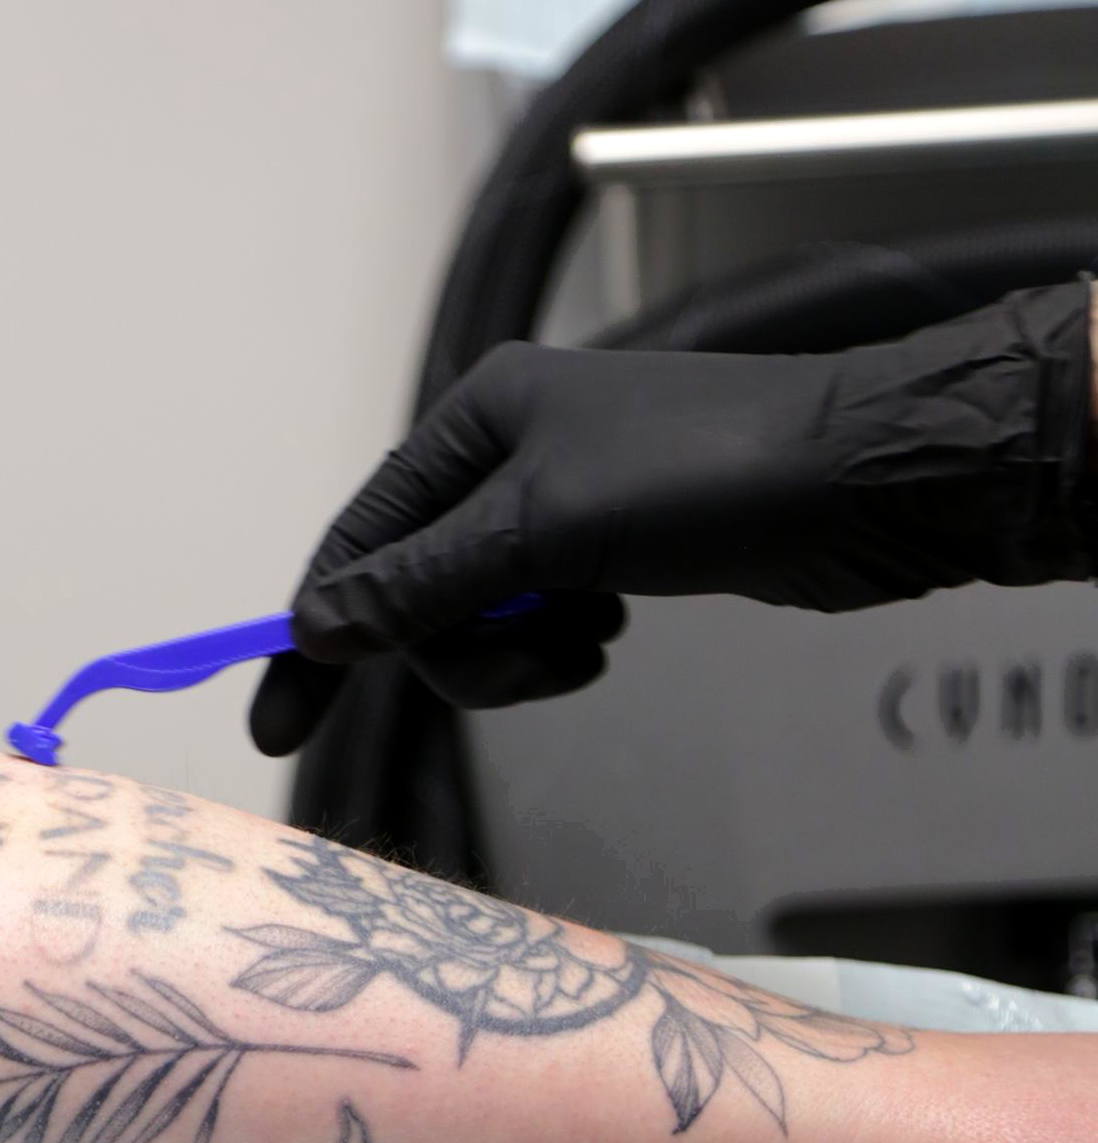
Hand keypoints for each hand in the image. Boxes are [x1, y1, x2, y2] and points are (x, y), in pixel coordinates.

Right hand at [250, 280, 1094, 753]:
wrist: (862, 483)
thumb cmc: (708, 477)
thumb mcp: (546, 530)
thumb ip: (424, 583)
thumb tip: (317, 627)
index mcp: (477, 416)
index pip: (360, 538)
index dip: (316, 634)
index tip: (280, 726)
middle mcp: (509, 451)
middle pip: (417, 591)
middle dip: (460, 650)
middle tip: (533, 668)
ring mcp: (562, 502)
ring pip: (481, 618)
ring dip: (520, 657)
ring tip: (591, 646)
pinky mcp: (612, 551)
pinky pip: (540, 623)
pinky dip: (564, 648)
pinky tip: (617, 633)